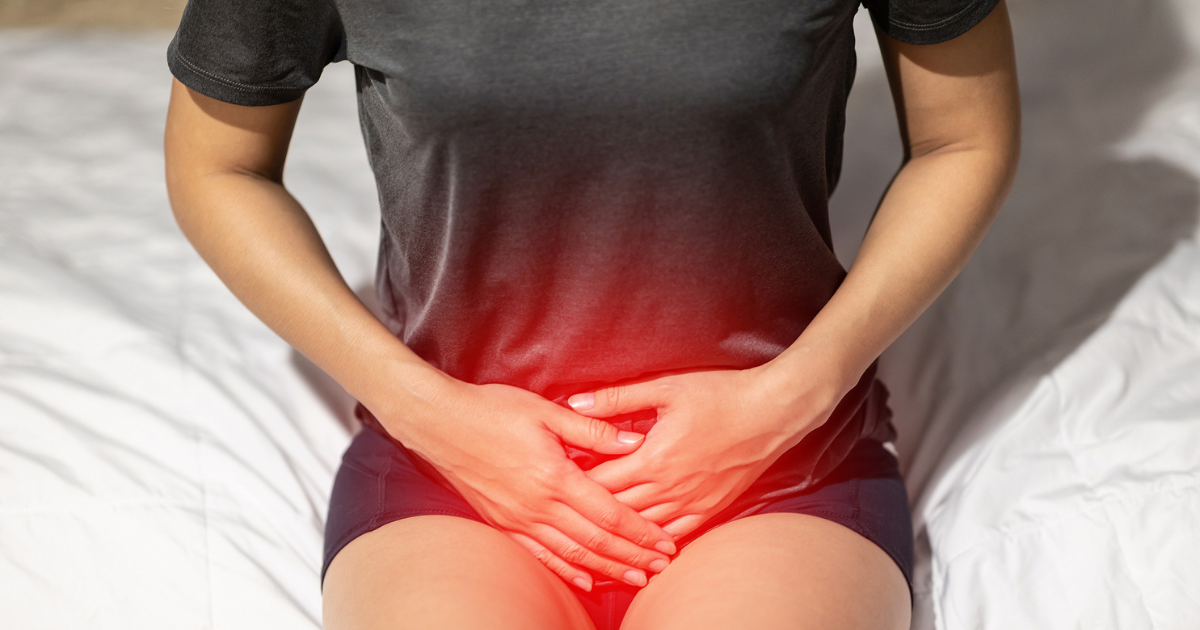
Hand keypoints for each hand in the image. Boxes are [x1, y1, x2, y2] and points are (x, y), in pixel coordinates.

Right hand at [374, 376, 676, 589]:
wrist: (438, 423)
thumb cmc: (492, 409)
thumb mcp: (546, 409)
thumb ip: (592, 429)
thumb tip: (634, 440)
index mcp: (555, 475)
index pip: (609, 513)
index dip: (641, 531)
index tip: (666, 542)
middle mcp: (538, 505)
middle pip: (596, 540)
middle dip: (633, 557)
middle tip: (661, 568)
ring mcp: (519, 518)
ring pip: (572, 554)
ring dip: (607, 569)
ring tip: (635, 579)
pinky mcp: (502, 523)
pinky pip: (540, 556)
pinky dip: (567, 571)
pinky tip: (586, 581)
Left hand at [569, 365, 841, 540]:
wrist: (773, 412)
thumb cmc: (720, 394)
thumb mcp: (665, 387)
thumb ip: (617, 398)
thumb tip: (575, 402)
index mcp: (653, 458)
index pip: (599, 482)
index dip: (573, 483)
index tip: (555, 479)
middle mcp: (669, 488)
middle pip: (616, 510)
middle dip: (589, 509)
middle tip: (566, 507)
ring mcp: (691, 502)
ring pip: (642, 527)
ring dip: (618, 530)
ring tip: (594, 528)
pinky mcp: (710, 508)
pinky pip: (675, 533)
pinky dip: (653, 539)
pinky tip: (639, 541)